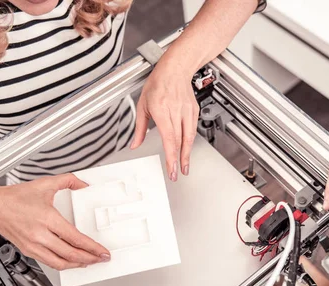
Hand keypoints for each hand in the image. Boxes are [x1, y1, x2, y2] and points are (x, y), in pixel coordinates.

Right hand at [0, 174, 110, 270]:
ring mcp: (33, 245)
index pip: (75, 238)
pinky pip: (50, 262)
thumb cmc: (14, 197)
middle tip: (101, 258)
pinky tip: (71, 261)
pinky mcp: (28, 251)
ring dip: (78, 264)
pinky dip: (63, 264)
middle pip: (70, 254)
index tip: (102, 251)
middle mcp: (40, 235)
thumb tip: (84, 185)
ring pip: (60, 262)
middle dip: (90, 258)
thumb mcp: (45, 183)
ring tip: (90, 262)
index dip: (92, 248)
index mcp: (47, 218)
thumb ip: (68, 181)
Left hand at [130, 53, 199, 181]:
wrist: (175, 69)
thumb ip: (139, 128)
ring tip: (184, 166)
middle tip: (178, 173)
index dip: (171, 156)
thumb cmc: (158, 83)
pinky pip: (192, 129)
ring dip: (187, 153)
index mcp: (161, 109)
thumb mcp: (142, 105)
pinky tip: (186, 150)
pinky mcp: (194, 110)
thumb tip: (134, 144)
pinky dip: (189, 142)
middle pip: (179, 141)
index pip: (168, 138)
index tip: (172, 169)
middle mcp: (175, 110)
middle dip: (179, 160)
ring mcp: (186, 110)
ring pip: (189, 137)